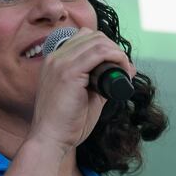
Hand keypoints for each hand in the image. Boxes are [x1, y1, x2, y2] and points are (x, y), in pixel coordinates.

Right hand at [26, 28, 135, 154]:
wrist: (50, 139)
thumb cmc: (66, 123)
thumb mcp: (84, 97)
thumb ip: (99, 82)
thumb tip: (121, 73)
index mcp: (55, 62)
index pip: (83, 37)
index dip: (105, 46)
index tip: (118, 64)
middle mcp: (55, 58)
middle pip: (92, 36)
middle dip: (114, 48)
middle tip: (125, 68)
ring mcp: (60, 63)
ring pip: (98, 42)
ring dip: (117, 53)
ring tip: (125, 71)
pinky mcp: (68, 73)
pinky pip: (99, 53)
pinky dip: (116, 58)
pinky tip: (123, 71)